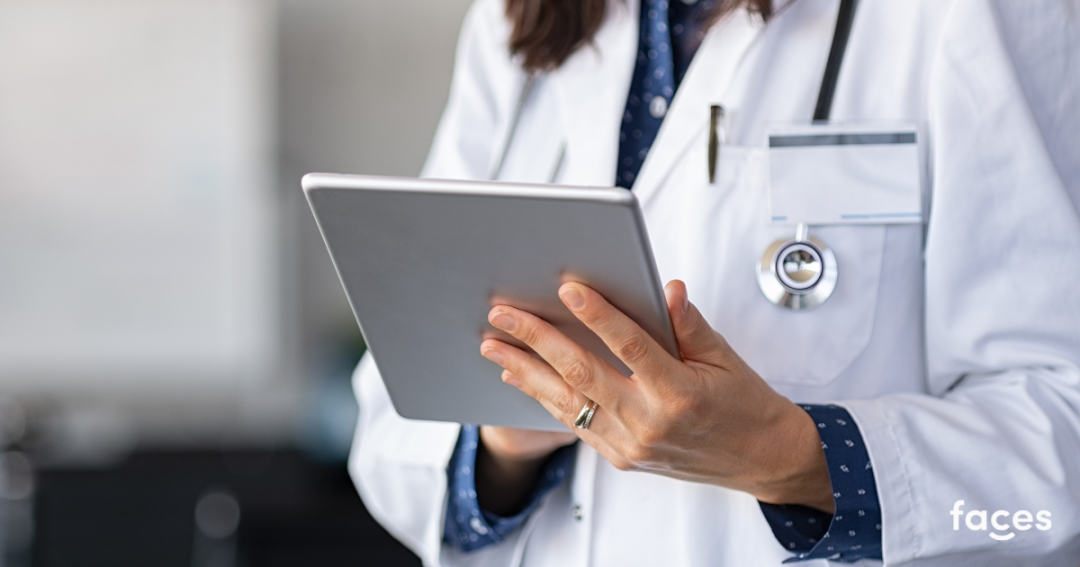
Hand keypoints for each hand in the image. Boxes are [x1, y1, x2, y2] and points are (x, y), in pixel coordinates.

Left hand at [480, 280, 833, 511]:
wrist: (760, 458)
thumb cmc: (743, 403)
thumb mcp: (724, 357)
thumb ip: (688, 323)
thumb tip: (665, 287)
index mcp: (681, 393)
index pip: (631, 346)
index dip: (598, 316)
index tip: (568, 289)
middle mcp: (651, 423)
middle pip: (583, 373)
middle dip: (537, 340)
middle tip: (504, 314)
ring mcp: (631, 445)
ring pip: (567, 402)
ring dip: (525, 370)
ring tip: (494, 345)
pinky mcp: (620, 457)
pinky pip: (575, 423)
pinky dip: (544, 397)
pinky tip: (519, 376)